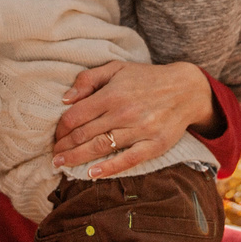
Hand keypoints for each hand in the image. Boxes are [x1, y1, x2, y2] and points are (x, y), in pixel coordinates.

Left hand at [51, 60, 213, 177]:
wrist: (187, 89)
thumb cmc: (147, 78)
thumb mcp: (117, 68)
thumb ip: (89, 79)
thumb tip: (65, 98)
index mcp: (112, 94)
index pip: (76, 115)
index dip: (60, 128)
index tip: (55, 135)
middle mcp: (124, 112)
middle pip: (84, 134)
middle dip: (64, 146)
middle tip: (53, 155)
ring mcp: (140, 130)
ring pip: (100, 147)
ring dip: (76, 158)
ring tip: (61, 165)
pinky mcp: (154, 145)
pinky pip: (128, 160)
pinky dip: (108, 168)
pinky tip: (92, 173)